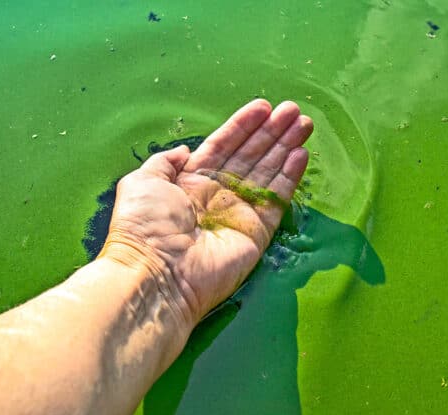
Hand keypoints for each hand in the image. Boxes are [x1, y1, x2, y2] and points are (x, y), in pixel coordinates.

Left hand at [99, 99, 313, 324]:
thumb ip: (164, 161)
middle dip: (272, 132)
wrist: (157, 274)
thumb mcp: (143, 181)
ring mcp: (239, 213)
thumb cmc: (144, 226)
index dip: (243, 126)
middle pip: (251, 156)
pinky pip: (277, 199)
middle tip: (292, 109)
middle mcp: (217, 194)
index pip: (223, 146)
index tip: (263, 106)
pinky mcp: (257, 232)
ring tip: (304, 122)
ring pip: (268, 172)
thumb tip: (184, 150)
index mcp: (191, 182)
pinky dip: (290, 177)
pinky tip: (300, 153)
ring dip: (286, 147)